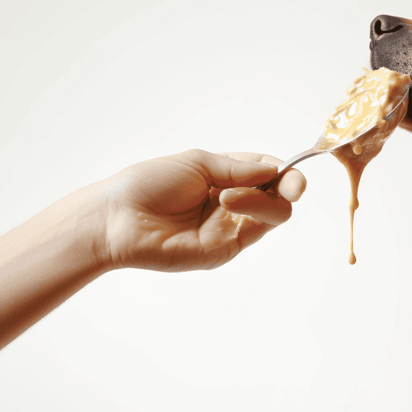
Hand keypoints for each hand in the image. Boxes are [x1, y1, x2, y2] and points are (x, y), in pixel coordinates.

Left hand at [102, 149, 305, 271]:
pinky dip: (252, 209)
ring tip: (228, 194)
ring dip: (262, 197)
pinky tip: (227, 201)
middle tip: (290, 183)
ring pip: (276, 213)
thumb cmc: (149, 184)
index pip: (268, 172)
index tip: (292, 167)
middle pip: (279, 195)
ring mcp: (231, 228)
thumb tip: (277, 169)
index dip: (284, 170)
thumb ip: (240, 168)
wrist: (118, 218)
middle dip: (288, 185)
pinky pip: (258, 229)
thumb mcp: (199, 162)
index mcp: (225, 179)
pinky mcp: (227, 249)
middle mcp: (233, 203)